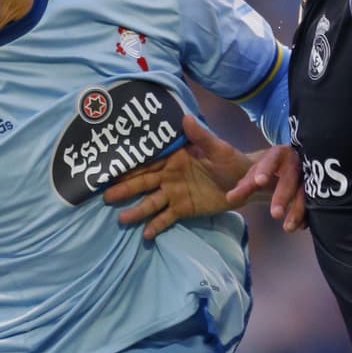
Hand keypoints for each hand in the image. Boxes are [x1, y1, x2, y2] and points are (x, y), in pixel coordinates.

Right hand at [103, 114, 250, 240]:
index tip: (110, 168)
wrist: (246, 182)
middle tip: (105, 196)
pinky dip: (156, 225)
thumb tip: (186, 117)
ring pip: (151, 202)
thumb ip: (200, 135)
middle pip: (142, 183)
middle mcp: (169, 176)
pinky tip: (145, 234)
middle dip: (124, 189)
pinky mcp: (183, 209)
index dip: (128, 165)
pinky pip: (167, 218)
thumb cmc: (230, 160)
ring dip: (136, 210)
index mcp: (173, 157)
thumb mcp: (217, 147)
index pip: (147, 161)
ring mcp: (174, 194)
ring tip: (121, 219)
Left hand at [225, 144, 306, 232]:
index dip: (265, 170)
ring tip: (288, 228)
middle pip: (289, 178)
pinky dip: (306, 215)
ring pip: (304, 192)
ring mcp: (307, 176)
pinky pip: (313, 202)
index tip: (259, 181)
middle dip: (282, 196)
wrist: (297, 161)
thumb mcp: (257, 172)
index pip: (270, 160)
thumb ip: (245, 185)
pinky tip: (300, 227)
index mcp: (277, 155)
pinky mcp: (315, 189)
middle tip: (274, 214)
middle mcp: (294, 163)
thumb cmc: (272, 167)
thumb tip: (230, 198)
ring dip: (297, 210)